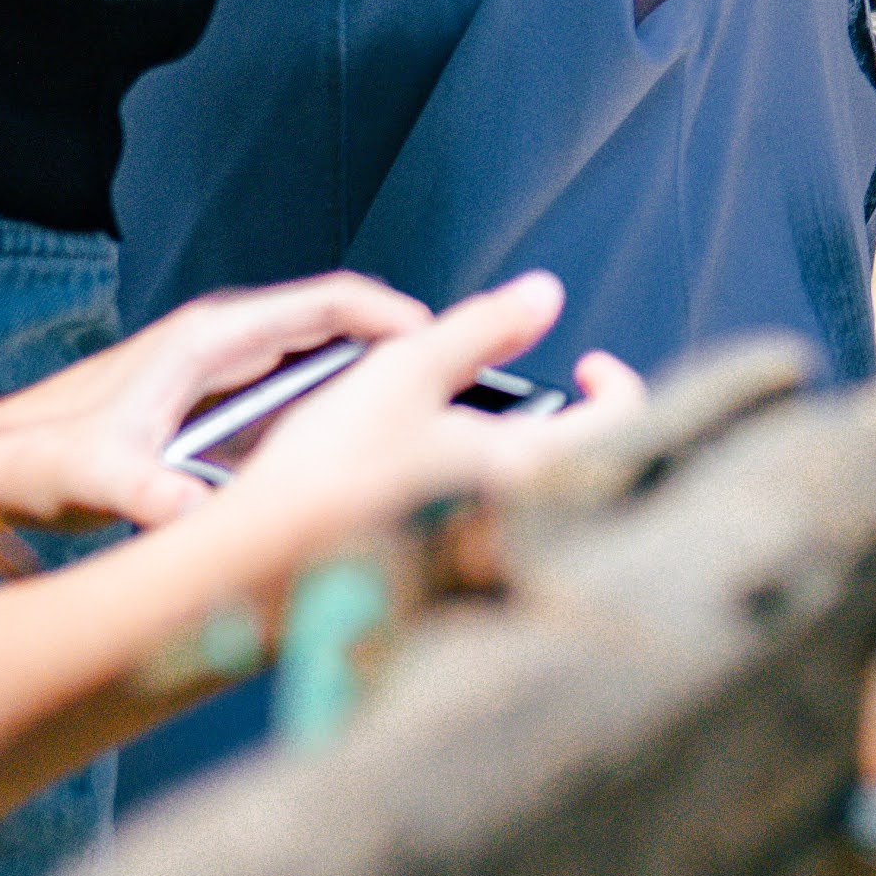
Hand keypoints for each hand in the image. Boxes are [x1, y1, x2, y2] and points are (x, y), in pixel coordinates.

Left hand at [0, 273, 436, 531]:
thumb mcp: (97, 477)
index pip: (328, 302)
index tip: (445, 342)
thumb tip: (198, 523)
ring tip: (422, 413)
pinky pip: (295, 382)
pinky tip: (352, 444)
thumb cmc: (36, 458)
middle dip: (398, 345)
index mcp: (212, 337)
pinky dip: (335, 399)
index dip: (393, 315)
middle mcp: (222, 338)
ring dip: (369, 374)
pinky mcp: (211, 392)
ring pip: (319, 353)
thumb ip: (150, 496)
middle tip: (457, 384)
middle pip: (337, 323)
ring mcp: (218, 363)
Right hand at [207, 276, 648, 550]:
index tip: (584, 363)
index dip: (615, 382)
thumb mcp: (407, 371)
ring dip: (519, 458)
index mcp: (529, 468)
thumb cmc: (330, 468)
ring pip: (537, 499)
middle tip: (525, 400)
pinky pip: (492, 533)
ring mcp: (483, 559)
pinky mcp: (445, 583)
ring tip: (468, 436)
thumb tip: (545, 293)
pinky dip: (481, 498)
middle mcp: (519, 522)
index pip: (624, 422)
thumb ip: (483, 327)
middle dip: (564, 423)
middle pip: (583, 464)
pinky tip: (431, 486)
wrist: (252, 566)